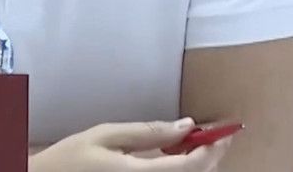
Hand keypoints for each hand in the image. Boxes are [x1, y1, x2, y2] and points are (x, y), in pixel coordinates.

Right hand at [28, 119, 233, 171]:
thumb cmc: (71, 159)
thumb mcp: (106, 135)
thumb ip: (147, 131)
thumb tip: (185, 125)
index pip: (191, 167)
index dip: (212, 149)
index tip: (222, 131)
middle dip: (211, 156)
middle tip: (217, 135)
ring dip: (197, 164)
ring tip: (195, 142)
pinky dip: (181, 169)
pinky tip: (175, 156)